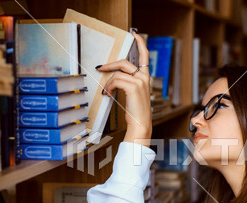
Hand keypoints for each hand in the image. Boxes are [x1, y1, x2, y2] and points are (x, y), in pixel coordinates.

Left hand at [96, 31, 151, 146]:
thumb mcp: (133, 95)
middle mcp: (145, 77)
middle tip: (100, 68)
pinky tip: (109, 95)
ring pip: (118, 73)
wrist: (140, 125)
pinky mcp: (134, 87)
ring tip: (107, 92)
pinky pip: (116, 81)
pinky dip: (109, 88)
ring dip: (108, 83)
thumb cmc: (136, 113)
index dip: (140, 43)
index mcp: (146, 78)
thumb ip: (127, 83)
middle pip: (124, 62)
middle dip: (110, 65)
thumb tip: (112, 78)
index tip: (135, 35)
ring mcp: (140, 81)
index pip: (145, 56)